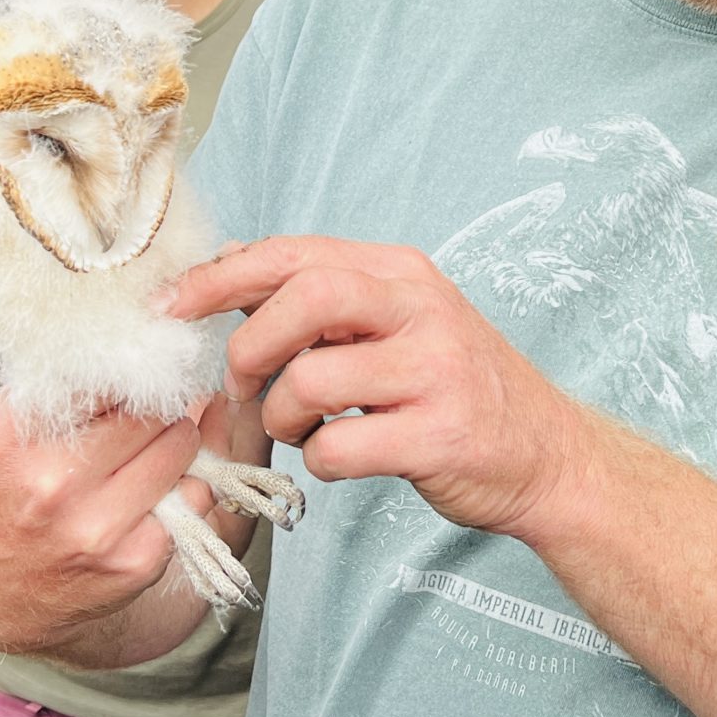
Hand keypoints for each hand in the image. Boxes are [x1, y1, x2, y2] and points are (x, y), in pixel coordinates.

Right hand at [0, 392, 202, 653]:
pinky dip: (181, 485)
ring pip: (179, 445)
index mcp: (9, 437)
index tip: (127, 378)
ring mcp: (96, 527)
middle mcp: (51, 483)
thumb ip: (54, 391)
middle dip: (151, 406)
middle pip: (147, 408)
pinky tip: (151, 490)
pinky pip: (192, 497)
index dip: (122, 372)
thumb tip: (136, 353)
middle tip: (141, 416)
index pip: (99, 374)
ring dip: (173, 439)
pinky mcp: (134, 561)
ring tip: (147, 449)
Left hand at [169, 236, 592, 540]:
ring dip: (280, 418)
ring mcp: (435, 373)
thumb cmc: (454, 387)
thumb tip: (231, 266)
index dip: (220, 277)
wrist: (546, 454)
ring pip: (308, 380)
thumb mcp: (400, 319)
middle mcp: (422, 310)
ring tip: (302, 430)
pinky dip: (319, 462)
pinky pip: (338, 448)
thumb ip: (326, 296)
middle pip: (302, 300)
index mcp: (402, 273)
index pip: (294, 254)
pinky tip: (340, 458)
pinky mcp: (439, 437)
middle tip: (241, 385)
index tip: (171, 306)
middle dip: (248, 347)